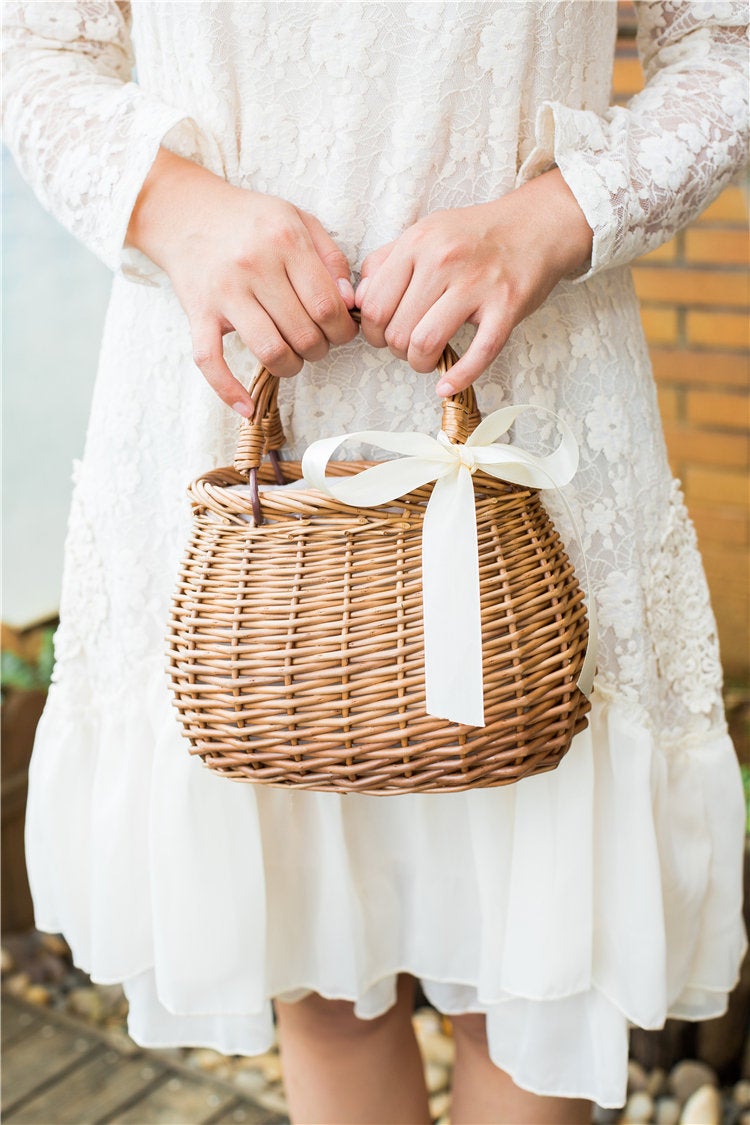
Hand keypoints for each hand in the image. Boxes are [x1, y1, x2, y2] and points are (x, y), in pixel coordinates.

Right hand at [126, 148, 357, 416]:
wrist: (184, 211)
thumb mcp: (298, 220)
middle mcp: (254, 266)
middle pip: (303, 334)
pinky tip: (247, 409)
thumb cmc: (249, 220)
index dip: (343, 330)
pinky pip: (211, 362)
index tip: (341, 332)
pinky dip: (229, 392)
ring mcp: (224, 293)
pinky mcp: (198, 313)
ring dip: (290, 367)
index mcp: (285, 241)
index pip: (327, 306)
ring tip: (293, 358)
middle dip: (320, 350)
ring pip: (269, 352)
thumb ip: (331, 259)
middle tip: (317, 343)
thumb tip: (350, 303)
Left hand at [355, 169, 592, 395]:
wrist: (536, 225)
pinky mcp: (506, 307)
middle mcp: (443, 261)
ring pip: (425, 344)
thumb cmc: (476, 236)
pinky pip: (478, 353)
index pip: (372, 305)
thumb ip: (386, 262)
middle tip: (408, 347)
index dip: (371, 331)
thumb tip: (358, 300)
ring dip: (420, 364)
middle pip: (396, 331)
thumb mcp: (425, 233)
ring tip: (427, 359)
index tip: (384, 334)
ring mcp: (477, 285)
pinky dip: (458, 378)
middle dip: (396, 351)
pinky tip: (446, 385)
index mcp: (417, 242)